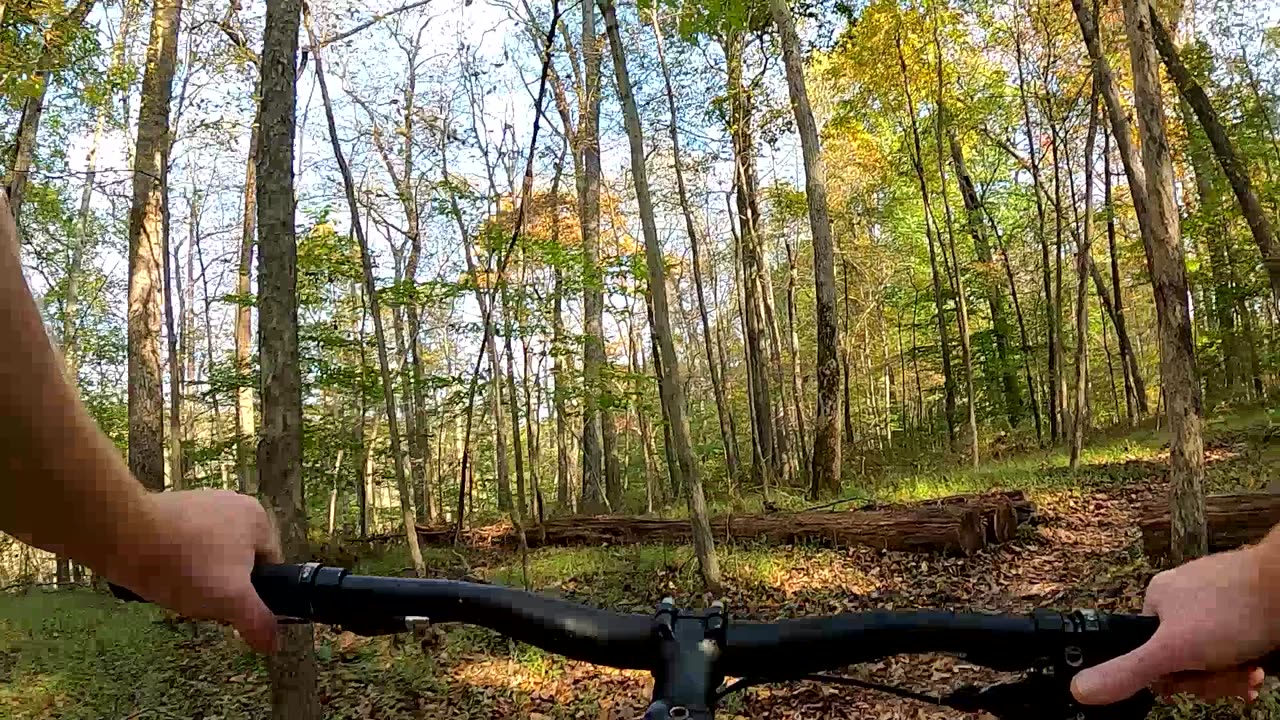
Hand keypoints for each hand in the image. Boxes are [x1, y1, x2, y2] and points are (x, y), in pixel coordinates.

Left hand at [109, 490, 283, 652]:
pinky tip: (160, 574)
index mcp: (258, 519)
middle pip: (238, 562)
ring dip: (197, 576)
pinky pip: (184, 544)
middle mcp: (235, 504)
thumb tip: (273, 644)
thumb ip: (257, 622)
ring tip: (176, 588)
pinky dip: (176, 562)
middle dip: (221, 586)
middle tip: (200, 601)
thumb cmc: (185, 564)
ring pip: (210, 555)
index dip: (253, 594)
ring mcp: (202, 502)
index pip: (270, 567)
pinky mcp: (173, 508)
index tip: (229, 607)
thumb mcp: (230, 600)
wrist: (123, 535)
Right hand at [1071, 543, 1279, 704]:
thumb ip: (1128, 670)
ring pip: (1214, 654)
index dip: (1171, 675)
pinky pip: (1237, 645)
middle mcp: (1183, 597)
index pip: (1150, 652)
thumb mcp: (1173, 650)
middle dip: (1208, 676)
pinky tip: (1257, 667)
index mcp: (1157, 599)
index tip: (1189, 681)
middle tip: (1227, 675)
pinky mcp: (1245, 607)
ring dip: (1232, 672)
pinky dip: (1246, 661)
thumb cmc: (1235, 609)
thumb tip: (1080, 688)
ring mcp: (1216, 601)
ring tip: (1248, 670)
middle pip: (1185, 656)